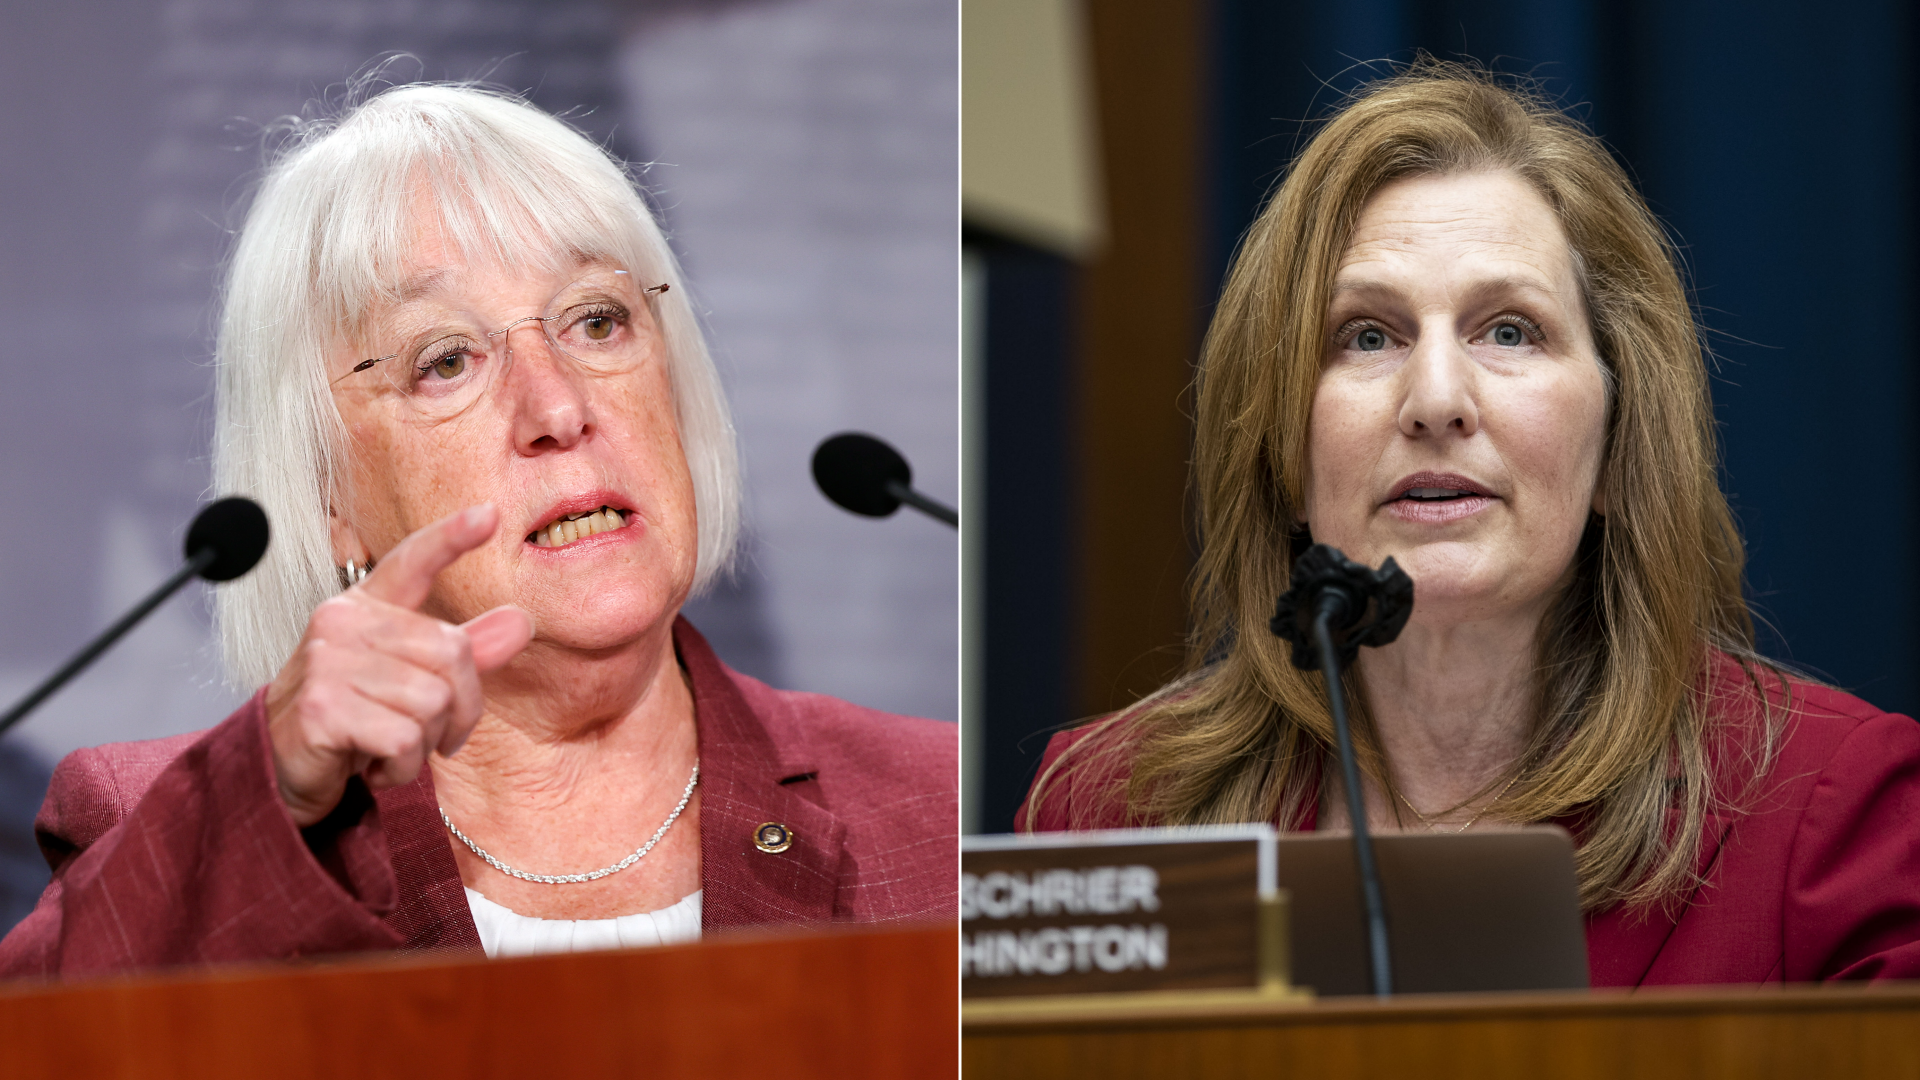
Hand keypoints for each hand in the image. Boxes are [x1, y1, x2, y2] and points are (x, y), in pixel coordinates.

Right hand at [264, 504, 533, 826]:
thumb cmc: (353, 714)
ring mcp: (327, 663)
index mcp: (366, 606)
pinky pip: (405, 740)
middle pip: (453, 653)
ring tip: (393, 747)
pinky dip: (403, 767)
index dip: (451, 537)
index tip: (489, 514)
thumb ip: (465, 651)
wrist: (279, 766)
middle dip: (459, 709)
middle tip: (432, 734)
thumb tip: (522, 622)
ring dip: (427, 743)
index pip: (412, 561)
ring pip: (433, 702)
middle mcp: (343, 623)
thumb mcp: (409, 677)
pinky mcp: (321, 708)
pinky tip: (376, 765)